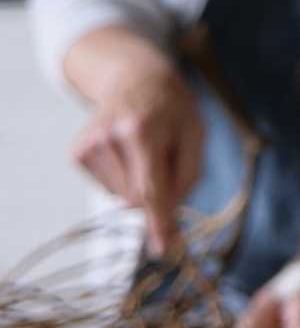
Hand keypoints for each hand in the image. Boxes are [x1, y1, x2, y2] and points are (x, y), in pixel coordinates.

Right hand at [68, 40, 204, 256]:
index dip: (159, 221)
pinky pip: (109, 188)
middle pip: (137, 197)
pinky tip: (126, 151)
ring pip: (122, 196)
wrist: (134, 78)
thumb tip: (167, 213)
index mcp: (142, 130)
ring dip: (139, 182)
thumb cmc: (173, 108)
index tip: (164, 249)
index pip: (151, 188)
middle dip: (157, 191)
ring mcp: (86, 145)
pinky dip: (124, 177)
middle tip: (164, 155)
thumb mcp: (196, 133)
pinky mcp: (76, 153)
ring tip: (144, 147)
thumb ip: (188, 175)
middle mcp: (107, 137)